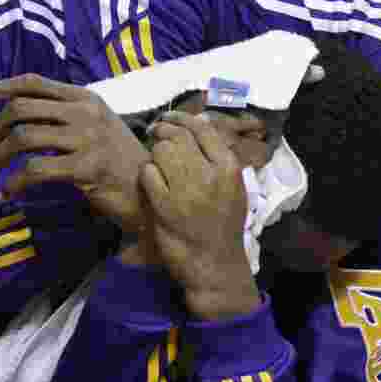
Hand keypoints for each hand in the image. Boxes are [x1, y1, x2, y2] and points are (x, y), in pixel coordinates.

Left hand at [0, 73, 151, 233]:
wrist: (152, 192)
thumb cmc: (118, 164)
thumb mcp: (95, 128)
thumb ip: (63, 117)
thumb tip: (13, 121)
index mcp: (85, 98)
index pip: (32, 83)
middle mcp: (86, 112)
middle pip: (20, 109)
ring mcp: (88, 138)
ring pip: (22, 138)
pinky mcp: (87, 166)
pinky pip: (35, 170)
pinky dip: (13, 184)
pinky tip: (7, 196)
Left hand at [139, 111, 259, 320]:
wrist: (214, 263)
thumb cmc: (223, 223)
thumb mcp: (232, 186)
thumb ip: (217, 155)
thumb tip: (199, 119)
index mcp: (229, 168)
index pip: (203, 129)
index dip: (181, 118)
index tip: (169, 118)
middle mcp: (210, 175)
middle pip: (178, 136)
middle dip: (163, 134)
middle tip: (156, 137)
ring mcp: (186, 190)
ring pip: (161, 151)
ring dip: (155, 154)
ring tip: (158, 164)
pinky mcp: (165, 205)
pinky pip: (148, 173)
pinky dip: (148, 174)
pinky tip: (153, 183)